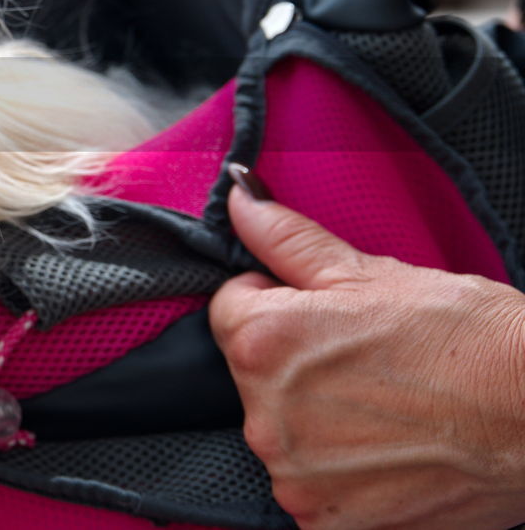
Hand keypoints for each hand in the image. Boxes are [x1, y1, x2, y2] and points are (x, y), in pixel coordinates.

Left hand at [210, 165, 524, 529]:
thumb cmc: (465, 337)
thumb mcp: (369, 271)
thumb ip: (286, 237)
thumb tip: (239, 196)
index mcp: (261, 342)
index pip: (228, 309)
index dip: (276, 301)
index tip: (322, 313)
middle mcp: (263, 415)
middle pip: (253, 375)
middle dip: (295, 363)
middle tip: (366, 360)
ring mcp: (294, 476)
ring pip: (282, 432)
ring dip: (316, 419)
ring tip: (386, 405)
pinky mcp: (326, 523)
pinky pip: (311, 486)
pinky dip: (341, 471)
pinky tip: (389, 450)